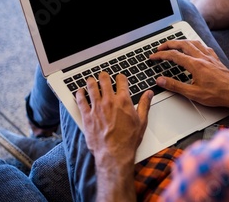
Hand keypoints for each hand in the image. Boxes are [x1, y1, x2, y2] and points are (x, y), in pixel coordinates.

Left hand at [76, 72, 152, 201]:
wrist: (114, 154)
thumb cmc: (128, 140)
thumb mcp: (142, 121)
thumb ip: (145, 104)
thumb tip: (149, 94)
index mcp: (123, 101)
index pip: (121, 81)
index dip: (121, 77)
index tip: (120, 78)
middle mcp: (109, 101)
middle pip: (104, 80)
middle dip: (104, 76)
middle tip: (103, 76)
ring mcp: (97, 108)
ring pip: (91, 87)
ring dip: (91, 81)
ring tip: (91, 80)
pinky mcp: (87, 116)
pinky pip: (81, 100)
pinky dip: (80, 94)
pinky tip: (80, 92)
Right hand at [150, 40, 228, 117]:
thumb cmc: (217, 94)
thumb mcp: (193, 93)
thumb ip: (175, 86)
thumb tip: (161, 80)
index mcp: (195, 65)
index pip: (174, 55)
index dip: (161, 55)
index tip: (154, 56)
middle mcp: (203, 58)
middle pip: (183, 44)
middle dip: (169, 44)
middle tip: (160, 47)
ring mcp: (210, 57)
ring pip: (194, 43)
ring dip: (182, 42)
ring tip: (175, 44)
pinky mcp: (216, 59)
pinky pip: (205, 47)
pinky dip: (196, 45)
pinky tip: (196, 48)